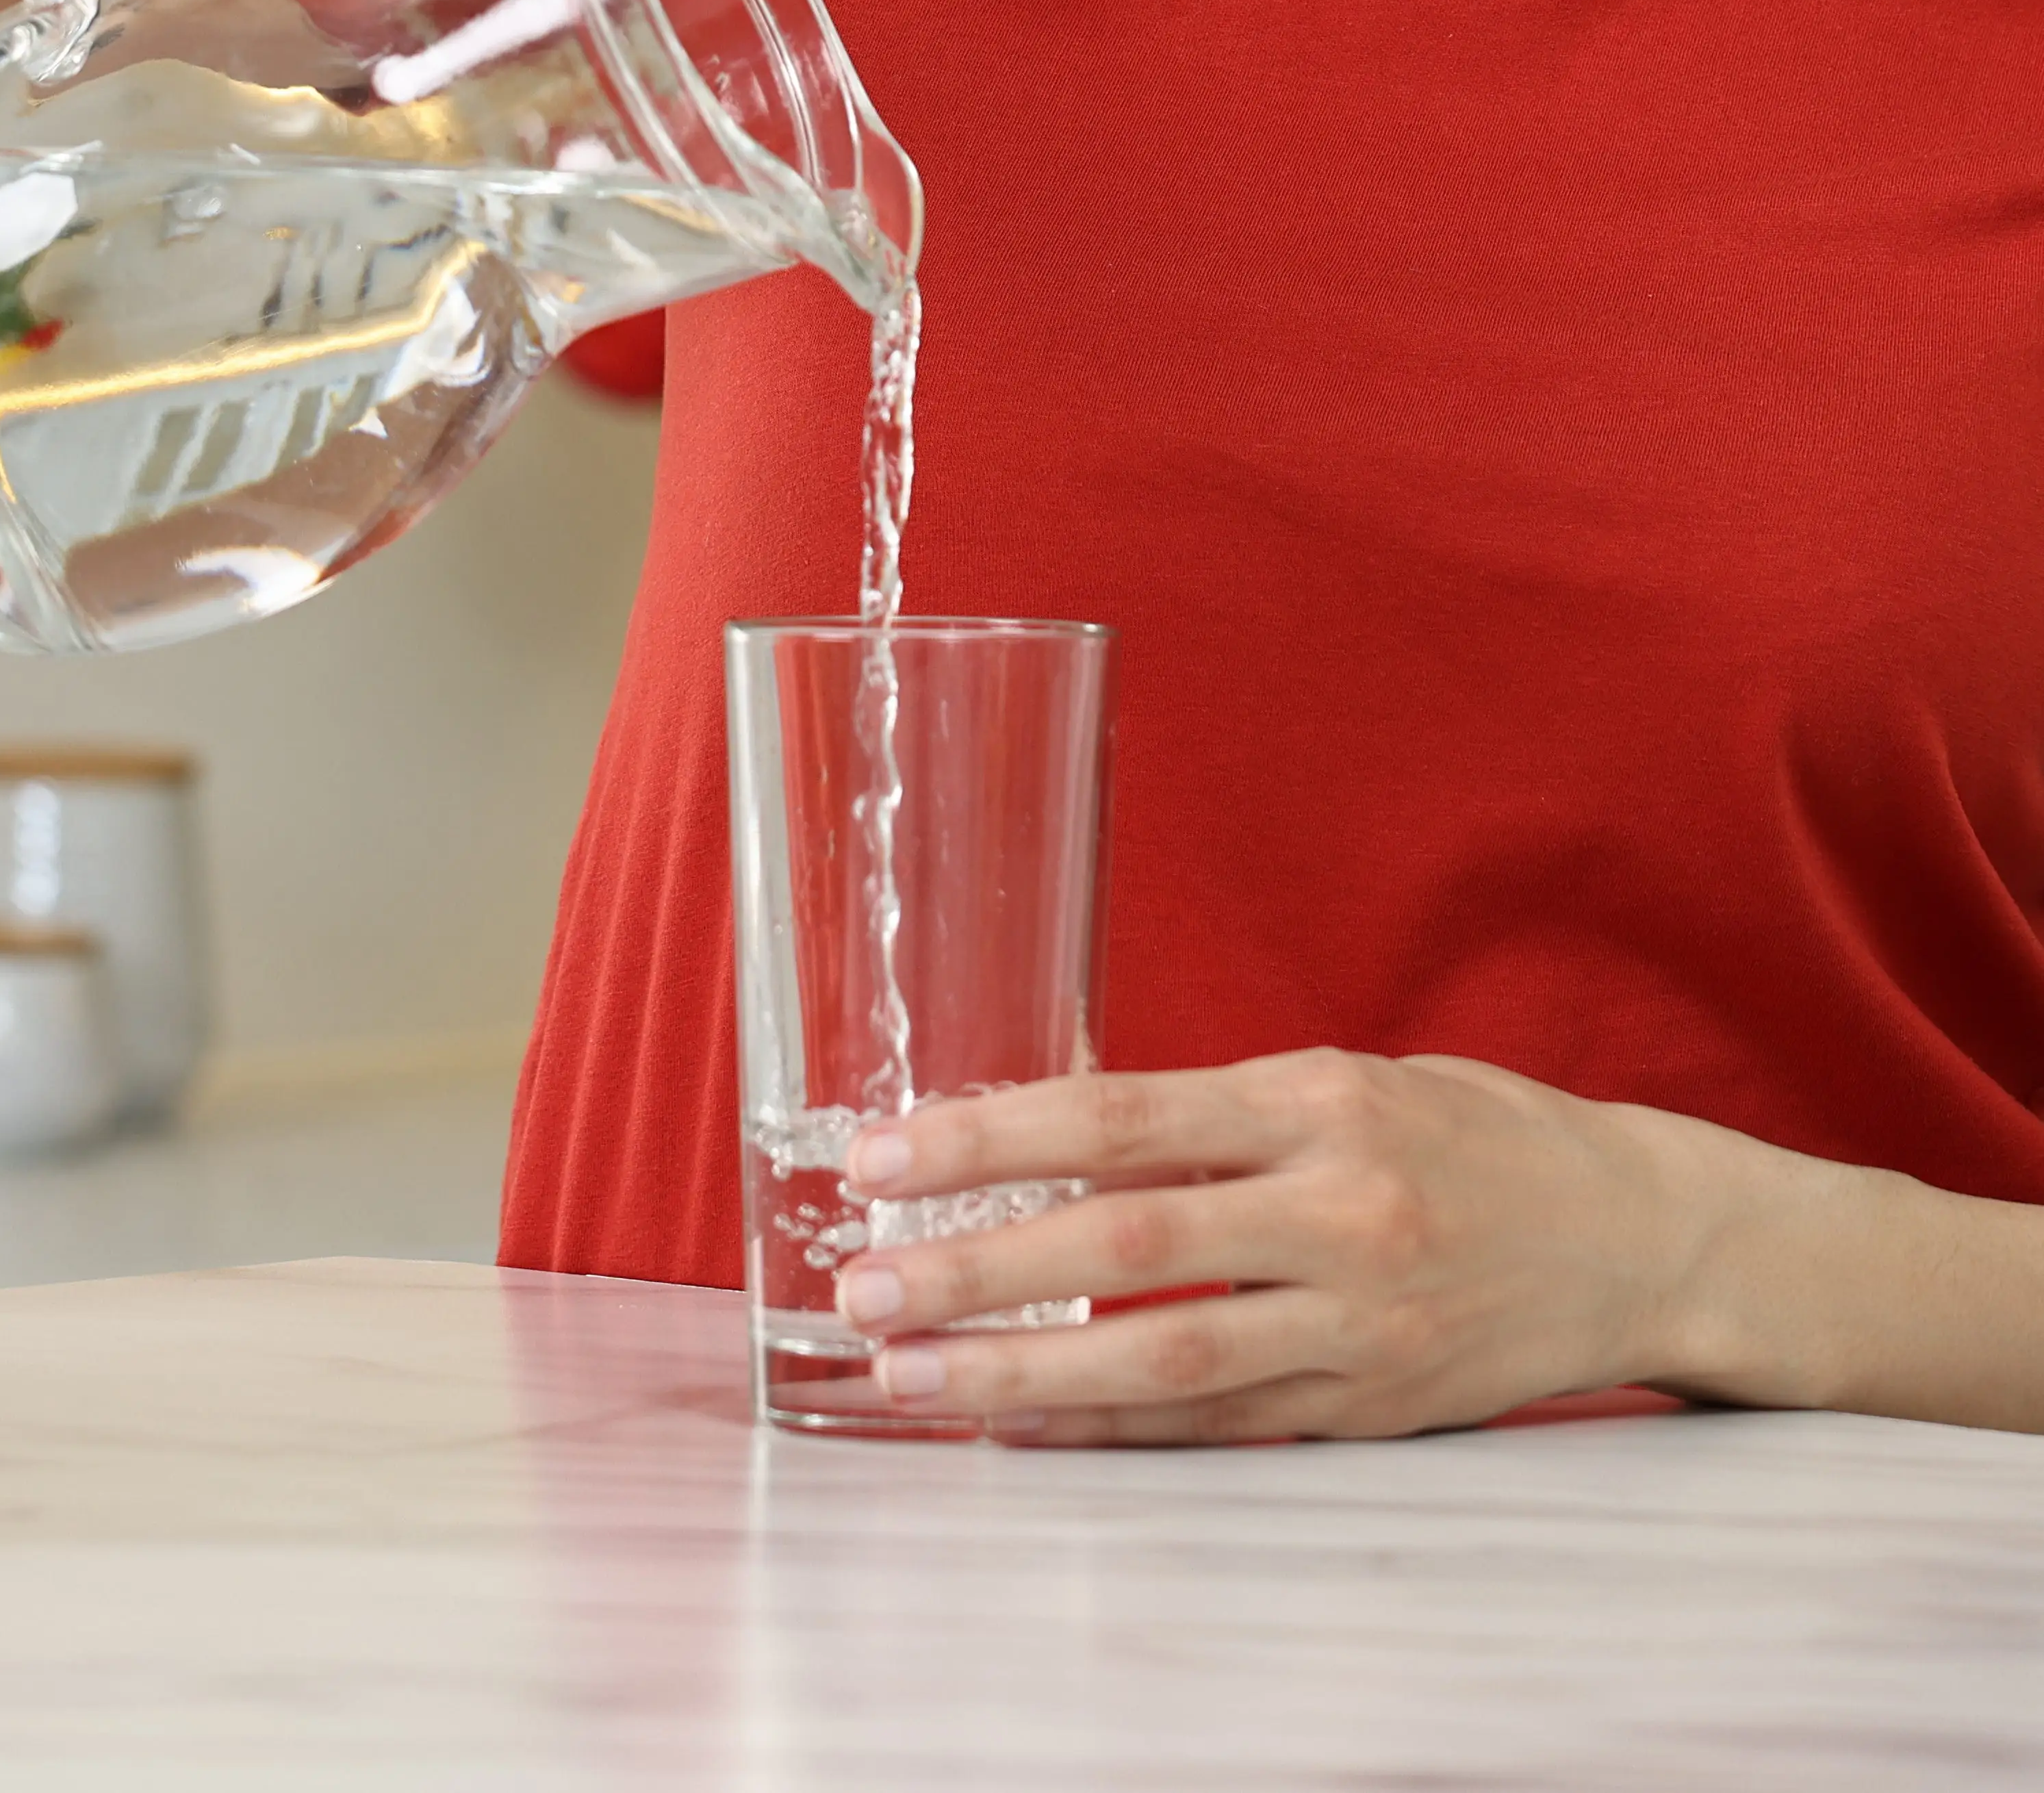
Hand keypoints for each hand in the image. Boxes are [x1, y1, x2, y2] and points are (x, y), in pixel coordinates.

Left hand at [828, 1048, 1731, 1442]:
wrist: (1644, 1236)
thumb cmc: (1474, 1137)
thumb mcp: (1346, 1081)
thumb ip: (1209, 1115)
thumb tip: (1039, 1133)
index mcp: (1323, 1104)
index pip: (1120, 1116)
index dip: (989, 1139)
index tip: (880, 1158)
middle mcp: (1341, 1213)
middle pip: (1127, 1245)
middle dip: (978, 1267)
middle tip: (865, 1283)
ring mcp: (1360, 1323)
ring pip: (1165, 1360)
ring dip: (1020, 1371)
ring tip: (908, 1371)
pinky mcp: (1371, 1409)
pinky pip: (1216, 1427)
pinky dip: (1108, 1428)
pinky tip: (1016, 1423)